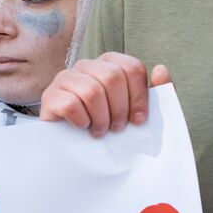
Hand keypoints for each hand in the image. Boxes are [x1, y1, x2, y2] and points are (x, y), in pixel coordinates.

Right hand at [39, 53, 170, 136]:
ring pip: (92, 90)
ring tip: (100, 131)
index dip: (139, 96)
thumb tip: (161, 70)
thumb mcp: (133, 111)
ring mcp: (65, 78)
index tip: (139, 120)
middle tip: (117, 128)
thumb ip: (153, 93)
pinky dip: (82, 121)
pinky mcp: (50, 96)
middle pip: (112, 77)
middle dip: (120, 108)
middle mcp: (86, 65)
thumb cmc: (106, 124)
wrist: (73, 148)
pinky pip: (71, 104)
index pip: (132, 68)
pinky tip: (82, 127)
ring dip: (101, 118)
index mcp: (109, 63)